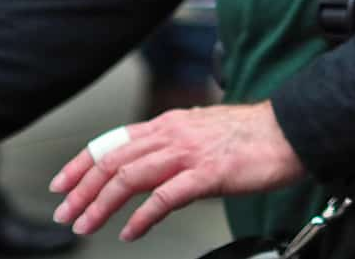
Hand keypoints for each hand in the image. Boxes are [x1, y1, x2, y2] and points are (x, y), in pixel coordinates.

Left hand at [48, 102, 304, 241]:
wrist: (292, 131)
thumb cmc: (254, 136)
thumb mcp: (204, 132)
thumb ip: (175, 146)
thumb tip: (151, 170)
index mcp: (172, 123)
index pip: (113, 141)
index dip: (81, 163)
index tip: (61, 184)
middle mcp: (175, 133)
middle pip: (114, 160)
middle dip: (82, 189)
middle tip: (65, 213)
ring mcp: (190, 152)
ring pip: (130, 176)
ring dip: (101, 204)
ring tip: (86, 225)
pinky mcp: (208, 173)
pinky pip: (164, 197)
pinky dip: (141, 216)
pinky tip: (131, 231)